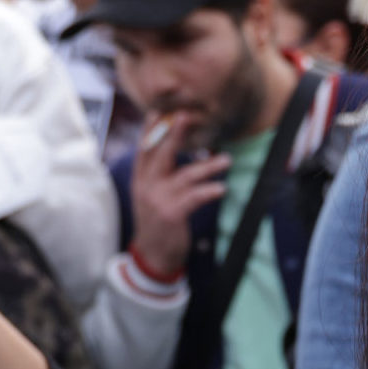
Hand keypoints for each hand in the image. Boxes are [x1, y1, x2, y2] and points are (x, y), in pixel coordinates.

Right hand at [128, 112, 228, 273]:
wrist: (152, 257)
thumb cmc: (158, 223)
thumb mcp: (152, 196)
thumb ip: (159, 175)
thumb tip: (176, 151)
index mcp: (141, 179)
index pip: (145, 148)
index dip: (153, 129)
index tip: (163, 111)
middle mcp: (146, 186)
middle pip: (161, 154)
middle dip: (175, 134)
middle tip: (188, 116)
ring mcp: (157, 199)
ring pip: (185, 175)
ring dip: (208, 166)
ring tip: (227, 160)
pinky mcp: (171, 214)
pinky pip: (194, 197)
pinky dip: (209, 191)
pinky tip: (222, 189)